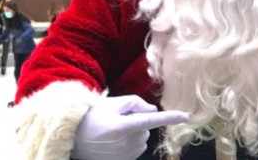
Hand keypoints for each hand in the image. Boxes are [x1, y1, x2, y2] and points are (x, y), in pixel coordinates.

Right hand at [71, 95, 187, 159]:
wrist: (71, 137)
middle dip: (137, 123)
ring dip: (134, 134)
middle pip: (145, 129)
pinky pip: (136, 150)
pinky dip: (130, 144)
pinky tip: (114, 141)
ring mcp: (123, 155)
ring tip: (113, 131)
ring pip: (142, 140)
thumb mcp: (112, 103)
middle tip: (117, 121)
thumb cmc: (92, 117)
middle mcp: (124, 143)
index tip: (186, 116)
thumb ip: (135, 103)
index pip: (151, 121)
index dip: (170, 118)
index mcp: (122, 126)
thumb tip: (152, 110)